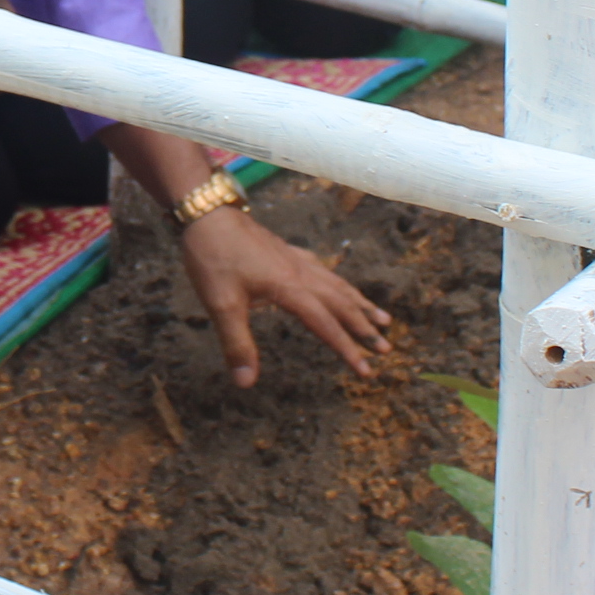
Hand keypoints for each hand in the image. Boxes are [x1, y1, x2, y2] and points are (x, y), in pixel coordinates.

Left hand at [178, 206, 393, 386]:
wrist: (207, 212)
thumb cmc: (213, 257)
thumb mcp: (220, 305)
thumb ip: (237, 344)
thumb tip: (246, 383)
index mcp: (290, 289)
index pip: (326, 325)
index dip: (347, 349)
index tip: (366, 371)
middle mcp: (301, 273)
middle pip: (341, 304)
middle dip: (364, 328)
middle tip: (387, 348)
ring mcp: (295, 259)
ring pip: (337, 284)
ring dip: (359, 303)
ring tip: (381, 317)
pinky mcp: (285, 251)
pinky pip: (322, 269)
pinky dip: (337, 282)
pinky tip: (335, 282)